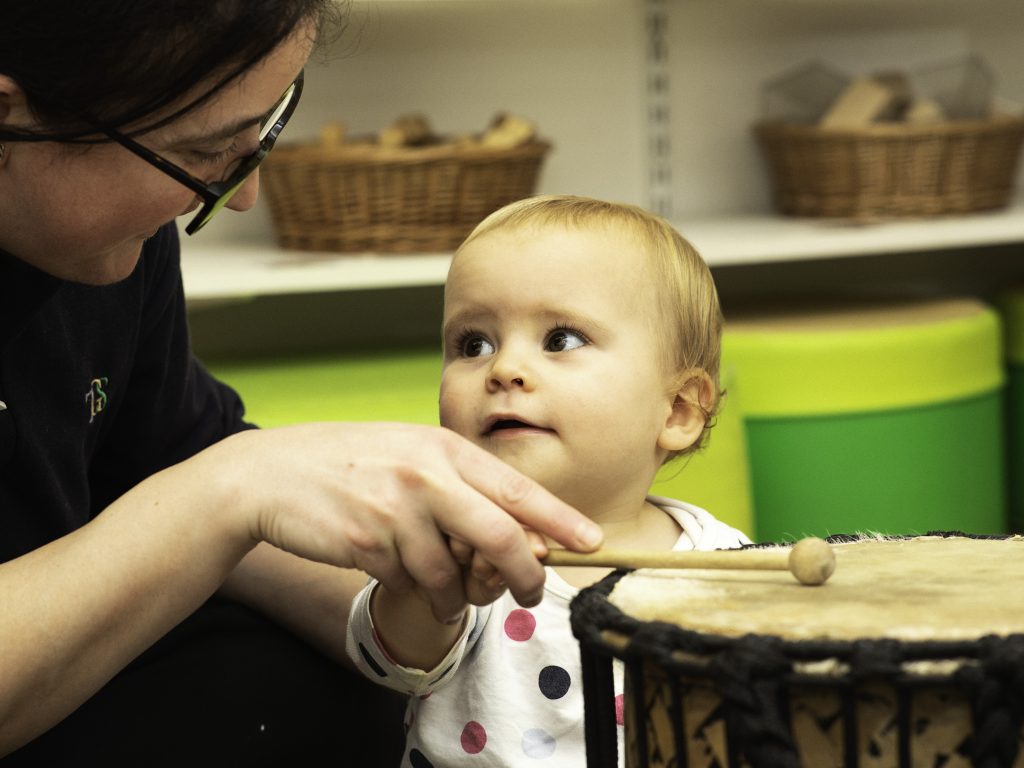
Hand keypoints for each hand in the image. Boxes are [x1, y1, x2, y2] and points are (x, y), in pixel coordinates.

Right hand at [210, 422, 602, 622]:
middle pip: (500, 538)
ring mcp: (396, 510)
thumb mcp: (410, 453)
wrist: (273, 474)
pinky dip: (414, 591)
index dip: (559, 519)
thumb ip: (459, 482)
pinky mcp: (367, 544)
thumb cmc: (351, 463)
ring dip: (457, 596)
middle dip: (526, 575)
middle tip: (533, 593)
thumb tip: (515, 530)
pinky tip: (398, 574)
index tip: (591, 539)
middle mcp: (426, 475)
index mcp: (444, 449)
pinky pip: (411, 584)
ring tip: (446, 593)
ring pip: (453, 574)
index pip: (517, 488)